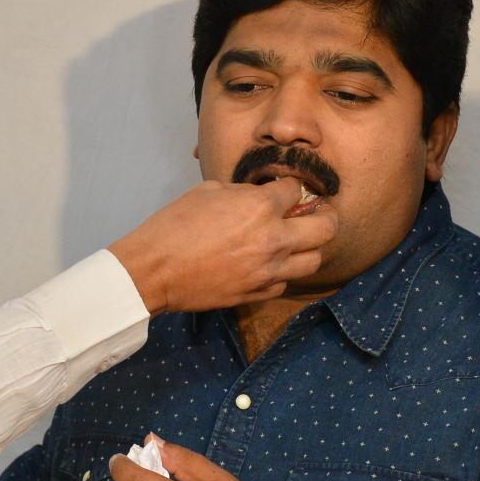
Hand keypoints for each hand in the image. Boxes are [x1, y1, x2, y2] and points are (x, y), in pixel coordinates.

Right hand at [110, 178, 337, 313]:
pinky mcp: (257, 292)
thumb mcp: (208, 191)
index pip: (297, 191)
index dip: (291, 187)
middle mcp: (273, 239)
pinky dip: (283, 271)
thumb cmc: (174, 226)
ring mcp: (268, 270)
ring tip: (299, 242)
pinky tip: (270, 264)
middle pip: (325, 227)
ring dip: (310, 248)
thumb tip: (256, 198)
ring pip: (314, 260)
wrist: (154, 270)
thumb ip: (242, 193)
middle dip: (325, 216)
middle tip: (317, 214)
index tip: (285, 190)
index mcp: (261, 207)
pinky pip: (286, 282)